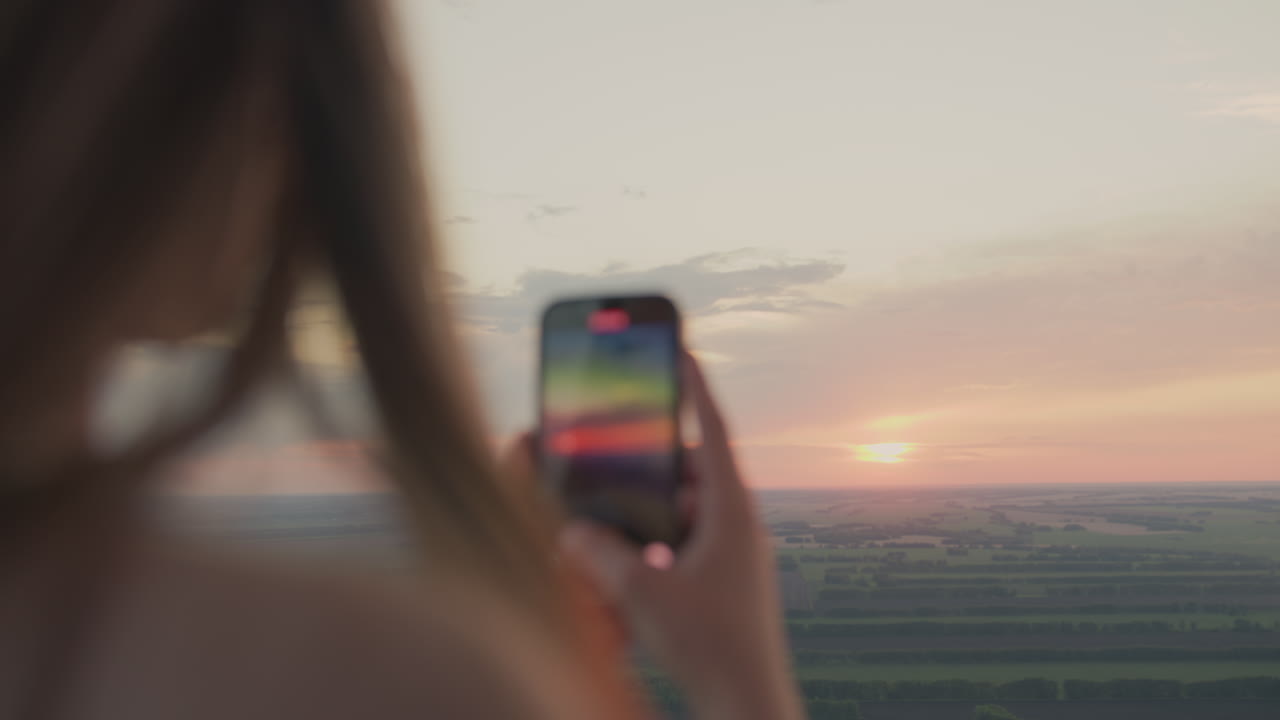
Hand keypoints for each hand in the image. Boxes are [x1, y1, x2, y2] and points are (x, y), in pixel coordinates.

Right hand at [559, 353, 804, 719]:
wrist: (747, 704)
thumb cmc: (710, 647)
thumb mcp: (643, 594)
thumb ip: (600, 556)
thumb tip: (570, 532)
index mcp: (730, 510)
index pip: (711, 431)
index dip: (694, 388)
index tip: (683, 349)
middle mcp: (736, 525)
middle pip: (688, 470)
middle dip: (652, 456)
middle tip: (619, 438)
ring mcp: (732, 555)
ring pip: (683, 510)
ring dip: (650, 504)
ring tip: (611, 500)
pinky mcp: (722, 582)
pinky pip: (684, 544)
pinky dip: (655, 541)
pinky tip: (623, 558)